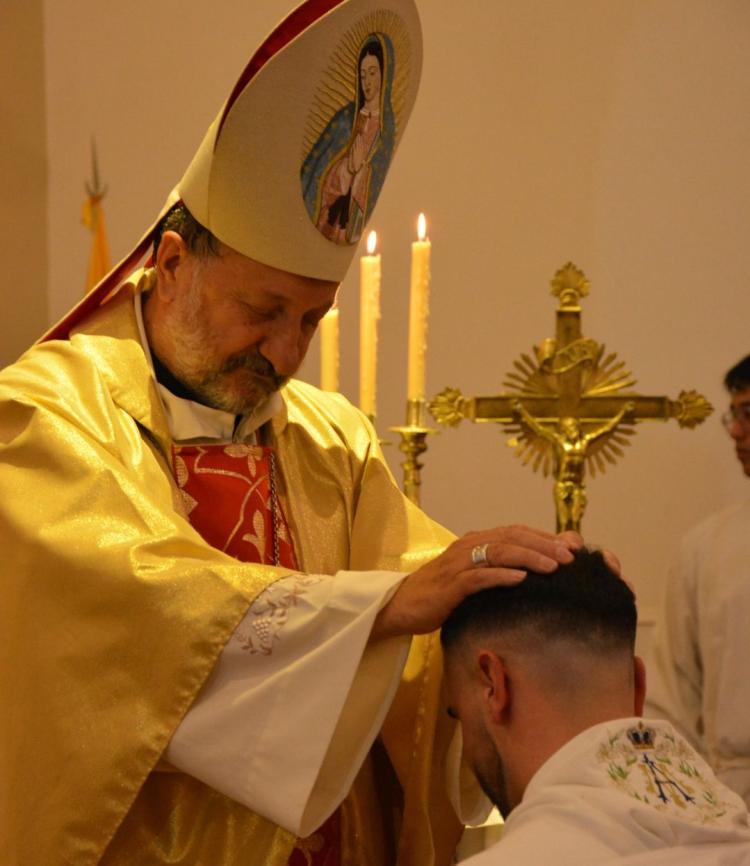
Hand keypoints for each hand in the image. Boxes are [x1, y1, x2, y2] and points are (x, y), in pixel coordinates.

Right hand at [372, 525, 580, 639]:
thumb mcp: (474, 578)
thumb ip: (500, 570)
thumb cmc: (442, 594)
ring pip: (498, 552)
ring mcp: (458, 563)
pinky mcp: (450, 584)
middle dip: (544, 545)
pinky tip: (520, 580)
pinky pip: (478, 577)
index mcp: (476, 541)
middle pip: (512, 537)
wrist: (402, 605)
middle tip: (570, 557)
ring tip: (552, 567)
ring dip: (528, 557)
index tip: (572, 548)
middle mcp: (468, 546)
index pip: (516, 531)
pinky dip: (500, 576)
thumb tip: (536, 569)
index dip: (545, 537)